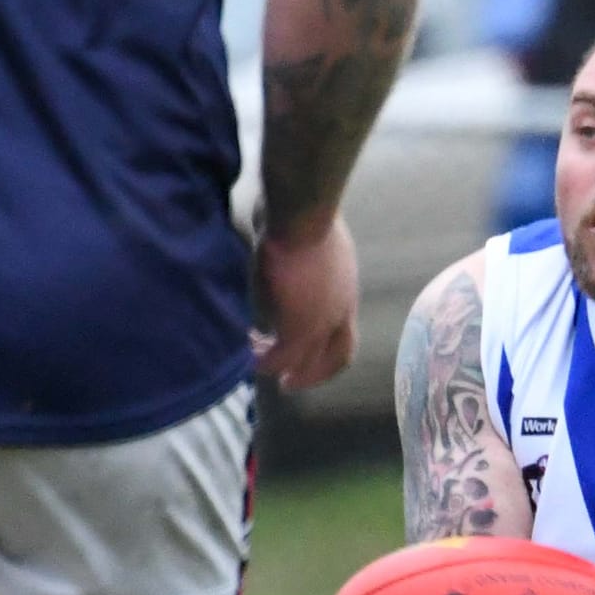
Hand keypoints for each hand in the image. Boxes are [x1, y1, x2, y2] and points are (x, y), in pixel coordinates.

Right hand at [251, 221, 357, 392]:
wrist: (302, 213)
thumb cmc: (303, 212)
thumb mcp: (310, 239)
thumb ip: (300, 256)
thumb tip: (280, 248)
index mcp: (345, 290)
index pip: (345, 331)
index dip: (328, 348)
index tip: (306, 352)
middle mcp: (340, 310)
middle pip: (338, 357)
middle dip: (313, 374)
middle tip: (288, 382)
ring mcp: (322, 321)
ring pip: (306, 361)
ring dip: (281, 367)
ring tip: (257, 363)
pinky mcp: (300, 326)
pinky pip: (281, 356)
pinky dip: (265, 360)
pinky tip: (249, 351)